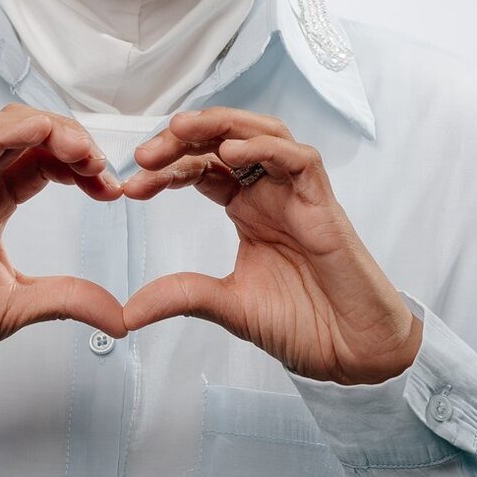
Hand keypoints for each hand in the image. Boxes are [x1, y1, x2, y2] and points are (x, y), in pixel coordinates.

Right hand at [0, 105, 128, 391]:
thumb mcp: (18, 309)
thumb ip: (68, 300)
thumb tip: (119, 315)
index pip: (40, 161)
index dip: (80, 163)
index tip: (110, 189)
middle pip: (25, 134)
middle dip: (71, 138)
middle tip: (102, 167)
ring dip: (46, 127)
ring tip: (82, 152)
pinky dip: (7, 133)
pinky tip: (40, 132)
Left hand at [116, 107, 422, 383]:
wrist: (349, 350)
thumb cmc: (303, 323)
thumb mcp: (226, 306)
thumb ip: (180, 297)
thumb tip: (127, 312)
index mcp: (246, 208)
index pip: (200, 167)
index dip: (164, 169)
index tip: (130, 187)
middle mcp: (270, 192)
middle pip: (223, 140)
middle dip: (181, 139)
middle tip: (143, 155)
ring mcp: (297, 194)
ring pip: (262, 133)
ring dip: (221, 126)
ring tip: (181, 130)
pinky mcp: (323, 204)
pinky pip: (299, 158)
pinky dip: (266, 148)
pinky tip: (231, 152)